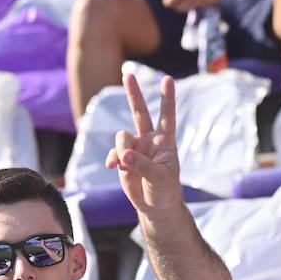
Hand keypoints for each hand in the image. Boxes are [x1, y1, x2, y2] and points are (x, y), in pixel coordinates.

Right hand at [105, 73, 183, 214]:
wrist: (155, 206)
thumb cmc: (165, 191)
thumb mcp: (160, 178)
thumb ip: (143, 165)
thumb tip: (124, 154)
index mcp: (165, 142)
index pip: (167, 116)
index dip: (167, 98)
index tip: (168, 79)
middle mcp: (149, 140)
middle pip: (140, 112)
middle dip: (134, 94)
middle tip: (128, 73)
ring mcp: (135, 148)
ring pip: (122, 136)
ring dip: (122, 149)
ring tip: (126, 164)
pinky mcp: (123, 159)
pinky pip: (114, 153)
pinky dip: (113, 159)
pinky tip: (114, 167)